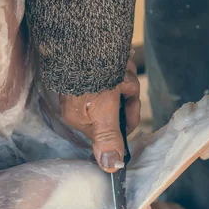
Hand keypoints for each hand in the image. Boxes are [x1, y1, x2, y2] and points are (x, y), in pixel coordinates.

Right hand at [60, 57, 140, 172]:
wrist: (87, 40)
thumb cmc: (93, 79)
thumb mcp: (104, 114)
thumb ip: (108, 141)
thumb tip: (111, 169)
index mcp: (80, 119)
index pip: (114, 129)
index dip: (126, 116)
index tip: (127, 103)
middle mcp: (85, 105)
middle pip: (121, 109)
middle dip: (127, 94)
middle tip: (122, 84)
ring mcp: (92, 87)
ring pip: (124, 91)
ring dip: (127, 79)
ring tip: (119, 69)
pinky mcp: (98, 71)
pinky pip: (121, 74)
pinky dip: (124, 67)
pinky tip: (119, 60)